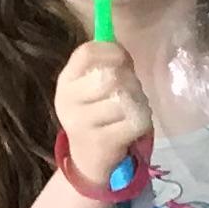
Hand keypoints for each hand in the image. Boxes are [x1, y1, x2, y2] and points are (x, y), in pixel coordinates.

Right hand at [53, 39, 152, 189]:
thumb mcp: (94, 87)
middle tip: (130, 93)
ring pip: (125, 99)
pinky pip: (135, 121)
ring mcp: (82, 123)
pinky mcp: (101, 142)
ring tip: (131, 111)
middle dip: (130, 82)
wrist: (89, 160)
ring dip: (138, 103)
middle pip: (110, 76)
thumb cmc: (99, 115)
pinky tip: (133, 127)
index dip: (112, 52)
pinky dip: (142, 121)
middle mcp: (67, 101)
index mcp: (65, 81)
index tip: (123, 61)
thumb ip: (108, 64)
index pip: (87, 53)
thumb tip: (119, 47)